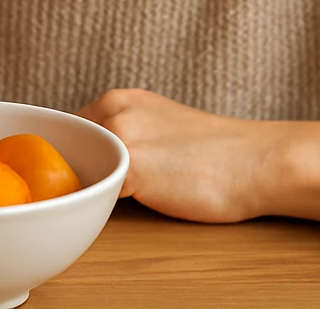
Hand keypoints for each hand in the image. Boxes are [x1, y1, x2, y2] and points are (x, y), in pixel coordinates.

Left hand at [78, 89, 319, 234]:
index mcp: (118, 99)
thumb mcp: (158, 130)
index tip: (59, 183)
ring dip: (78, 194)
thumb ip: (122, 139)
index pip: (66, 133)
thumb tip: (86, 167)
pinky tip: (105, 220)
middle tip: (71, 203)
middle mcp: (114, 109)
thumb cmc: (217, 156)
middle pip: (62, 151)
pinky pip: (95, 194)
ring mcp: (121, 135)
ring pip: (75, 172)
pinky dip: (95, 209)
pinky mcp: (133, 166)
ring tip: (88, 213)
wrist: (259, 161)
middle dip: (65, 177)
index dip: (61, 161)